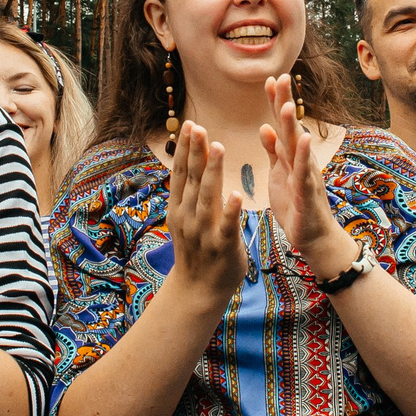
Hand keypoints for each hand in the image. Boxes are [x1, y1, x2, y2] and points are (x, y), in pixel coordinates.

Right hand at [165, 120, 246, 298]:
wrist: (197, 290)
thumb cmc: (196, 250)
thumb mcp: (185, 219)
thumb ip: (189, 193)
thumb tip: (191, 163)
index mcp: (179, 208)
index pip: (182, 173)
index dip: (186, 149)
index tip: (190, 125)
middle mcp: (188, 216)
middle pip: (192, 179)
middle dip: (196, 152)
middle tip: (199, 127)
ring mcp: (204, 231)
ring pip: (208, 196)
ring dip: (213, 171)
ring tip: (219, 146)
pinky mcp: (223, 245)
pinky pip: (227, 225)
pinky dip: (230, 209)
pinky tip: (236, 193)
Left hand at [262, 74, 352, 278]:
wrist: (314, 238)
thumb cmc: (296, 205)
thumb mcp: (279, 175)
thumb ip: (273, 152)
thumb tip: (264, 127)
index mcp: (289, 157)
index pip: (281, 124)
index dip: (276, 102)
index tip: (270, 78)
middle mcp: (300, 161)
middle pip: (290, 127)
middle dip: (284, 103)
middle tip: (280, 77)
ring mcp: (306, 176)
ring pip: (297, 147)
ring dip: (292, 125)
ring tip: (286, 104)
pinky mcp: (307, 193)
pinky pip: (304, 173)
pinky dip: (302, 157)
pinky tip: (302, 140)